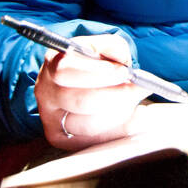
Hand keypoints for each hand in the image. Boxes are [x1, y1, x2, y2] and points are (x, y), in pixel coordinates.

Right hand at [35, 33, 150, 149]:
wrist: (88, 84)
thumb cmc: (97, 64)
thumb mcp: (104, 47)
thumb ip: (112, 47)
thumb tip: (121, 60)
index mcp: (53, 66)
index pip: (66, 71)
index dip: (97, 72)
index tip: (124, 71)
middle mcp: (47, 94)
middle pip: (80, 101)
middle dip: (116, 95)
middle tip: (139, 88)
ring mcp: (52, 120)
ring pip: (89, 125)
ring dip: (120, 112)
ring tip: (135, 100)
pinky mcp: (64, 139)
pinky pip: (96, 140)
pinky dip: (120, 128)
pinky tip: (135, 115)